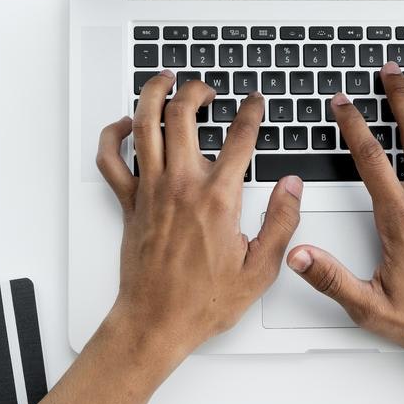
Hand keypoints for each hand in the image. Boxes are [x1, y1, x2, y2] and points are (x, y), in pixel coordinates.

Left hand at [96, 70, 302, 370]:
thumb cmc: (202, 302)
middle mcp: (181, 186)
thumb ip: (281, 222)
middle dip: (197, 91)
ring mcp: (150, 190)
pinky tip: (125, 124)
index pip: (240, 138)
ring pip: (144, 124)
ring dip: (153, 94)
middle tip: (208, 90)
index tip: (255, 103)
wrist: (156, 322)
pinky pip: (112, 158)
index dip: (251, 112)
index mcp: (218, 199)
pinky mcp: (129, 202)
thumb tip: (291, 187)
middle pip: (182, 115)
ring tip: (166, 81)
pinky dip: (113, 134)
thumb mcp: (260, 268)